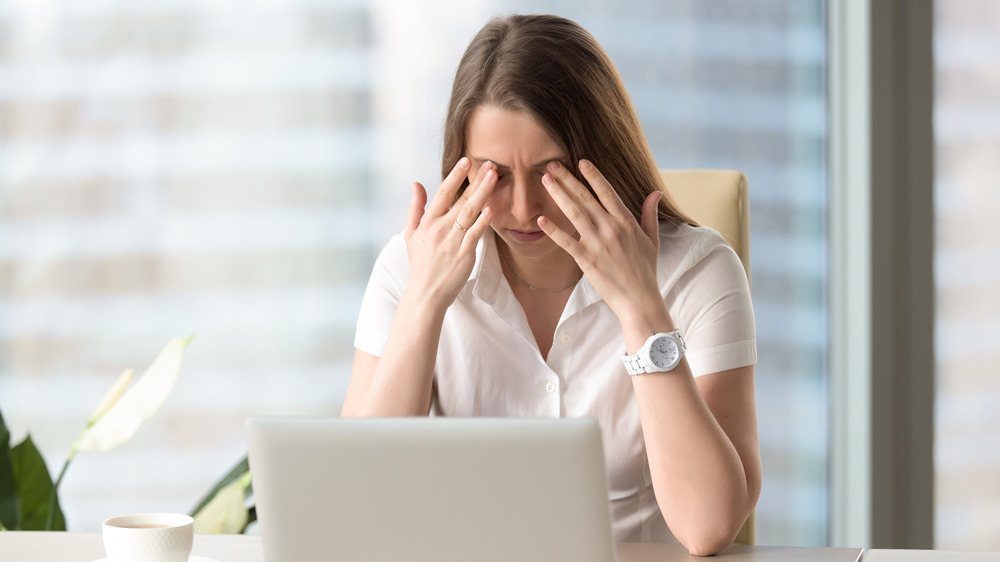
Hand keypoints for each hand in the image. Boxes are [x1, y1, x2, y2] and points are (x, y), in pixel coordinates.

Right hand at [403, 158, 495, 306]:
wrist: (426, 294)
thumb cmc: (420, 264)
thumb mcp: (410, 234)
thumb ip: (415, 207)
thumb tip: (416, 183)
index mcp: (427, 223)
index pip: (443, 193)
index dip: (455, 176)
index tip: (466, 161)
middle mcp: (439, 229)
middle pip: (461, 199)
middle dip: (476, 180)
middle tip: (490, 164)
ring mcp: (452, 242)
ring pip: (470, 212)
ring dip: (482, 193)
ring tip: (494, 177)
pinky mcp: (464, 255)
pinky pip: (475, 234)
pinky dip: (483, 221)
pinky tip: (491, 208)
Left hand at [538, 159, 662, 321]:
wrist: (639, 299)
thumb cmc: (645, 270)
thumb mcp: (652, 239)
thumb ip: (650, 214)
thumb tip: (655, 193)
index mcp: (626, 222)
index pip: (607, 192)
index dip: (593, 176)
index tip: (581, 161)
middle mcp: (611, 228)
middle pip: (585, 198)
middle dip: (568, 179)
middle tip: (552, 164)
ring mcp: (597, 243)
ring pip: (574, 213)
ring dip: (558, 195)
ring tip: (545, 180)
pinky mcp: (586, 260)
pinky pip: (566, 241)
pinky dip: (553, 230)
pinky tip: (541, 219)